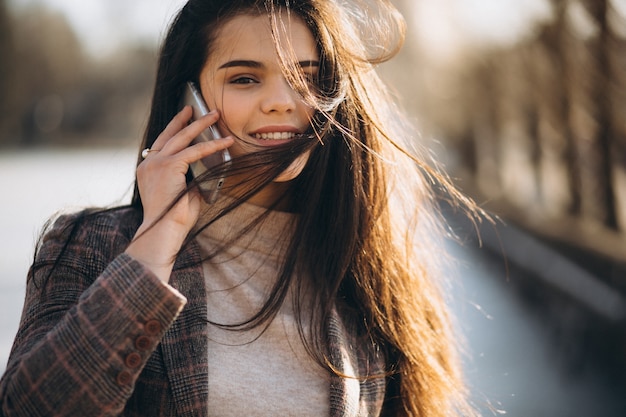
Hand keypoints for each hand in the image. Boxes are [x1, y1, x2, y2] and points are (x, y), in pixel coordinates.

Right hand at [125, 106, 232, 281]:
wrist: (164, 231)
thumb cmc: (175, 218)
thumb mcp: (183, 191)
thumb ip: (192, 175)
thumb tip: (211, 163)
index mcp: (147, 169)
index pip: (161, 143)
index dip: (173, 128)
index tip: (183, 117)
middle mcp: (149, 163)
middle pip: (170, 134)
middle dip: (185, 120)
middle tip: (197, 108)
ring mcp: (156, 163)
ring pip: (182, 137)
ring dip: (201, 124)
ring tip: (215, 115)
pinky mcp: (169, 166)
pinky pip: (194, 151)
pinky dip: (212, 145)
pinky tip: (225, 141)